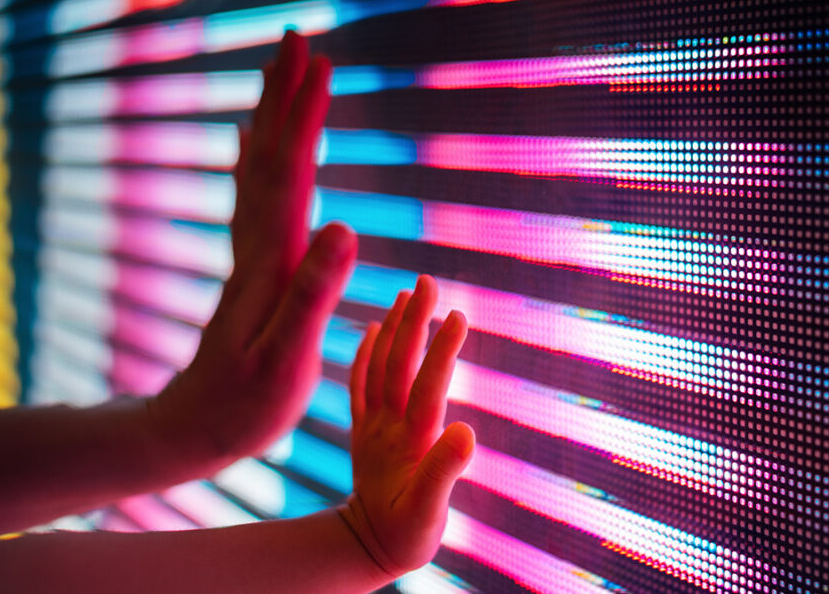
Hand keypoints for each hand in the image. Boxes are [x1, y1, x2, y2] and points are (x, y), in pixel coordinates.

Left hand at [147, 31, 354, 474]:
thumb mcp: (286, 356)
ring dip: (273, 117)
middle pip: (271, 156)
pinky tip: (255, 141)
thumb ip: (314, 291)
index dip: (304, 118)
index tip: (319, 64)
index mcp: (272, 261)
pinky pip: (254, 197)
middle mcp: (258, 247)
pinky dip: (257, 158)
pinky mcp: (254, 269)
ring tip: (281, 72)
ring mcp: (252, 256)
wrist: (194, 429)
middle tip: (298, 39)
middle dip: (284, 96)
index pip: (290, 173)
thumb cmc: (246, 404)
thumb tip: (346, 225)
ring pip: (260, 169)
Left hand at [338, 275, 474, 578]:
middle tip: (427, 281)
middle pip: (400, 365)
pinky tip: (375, 328)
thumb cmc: (406, 535)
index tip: (459, 314)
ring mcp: (372, 425)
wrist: (364, 548)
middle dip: (415, 322)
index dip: (443, 351)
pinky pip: (361, 384)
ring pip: (381, 367)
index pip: (427, 388)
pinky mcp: (364, 428)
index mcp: (409, 442)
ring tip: (408, 293)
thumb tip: (467, 431)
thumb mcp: (429, 514)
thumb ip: (444, 473)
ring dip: (394, 328)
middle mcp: (387, 426)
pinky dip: (367, 353)